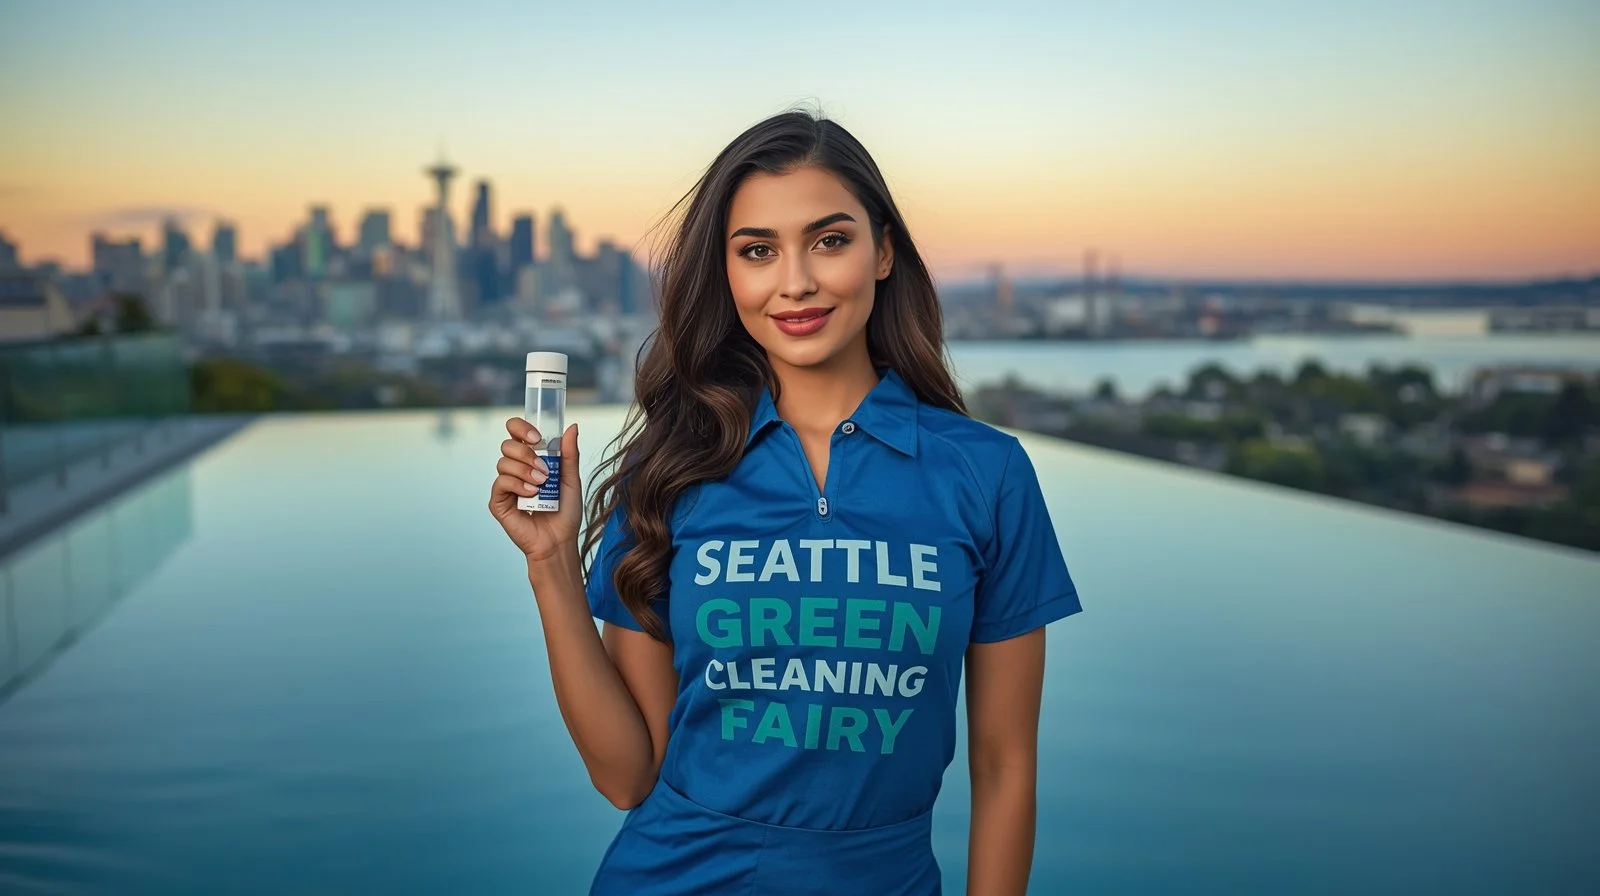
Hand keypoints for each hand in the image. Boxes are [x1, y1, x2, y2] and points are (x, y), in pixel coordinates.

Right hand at [489, 417, 583, 562]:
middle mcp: (516, 469)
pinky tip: (531, 495)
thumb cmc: (566, 512)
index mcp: (531, 459)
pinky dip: (517, 485)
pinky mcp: (498, 501)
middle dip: (526, 453)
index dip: (521, 428)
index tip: (537, 438)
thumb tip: (572, 427)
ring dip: (525, 471)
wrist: (559, 540)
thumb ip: (569, 454)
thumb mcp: (571, 479)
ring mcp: (506, 485)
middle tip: (544, 468)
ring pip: (503, 462)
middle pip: (507, 445)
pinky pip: (500, 482)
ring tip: (541, 485)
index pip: (516, 432)